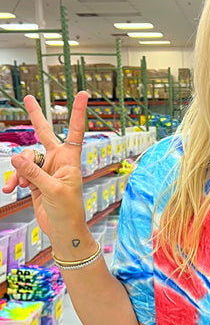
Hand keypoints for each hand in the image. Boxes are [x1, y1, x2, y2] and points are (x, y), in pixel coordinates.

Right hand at [3, 92, 89, 237]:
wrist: (63, 230)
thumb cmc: (68, 211)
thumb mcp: (52, 191)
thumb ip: (34, 173)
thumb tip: (15, 157)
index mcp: (70, 160)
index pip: (75, 131)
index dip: (77, 113)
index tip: (82, 94)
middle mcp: (58, 161)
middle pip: (44, 134)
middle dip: (36, 117)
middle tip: (28, 98)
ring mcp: (45, 170)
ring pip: (25, 159)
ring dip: (20, 172)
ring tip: (23, 186)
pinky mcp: (35, 180)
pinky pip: (20, 174)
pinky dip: (14, 181)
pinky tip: (12, 190)